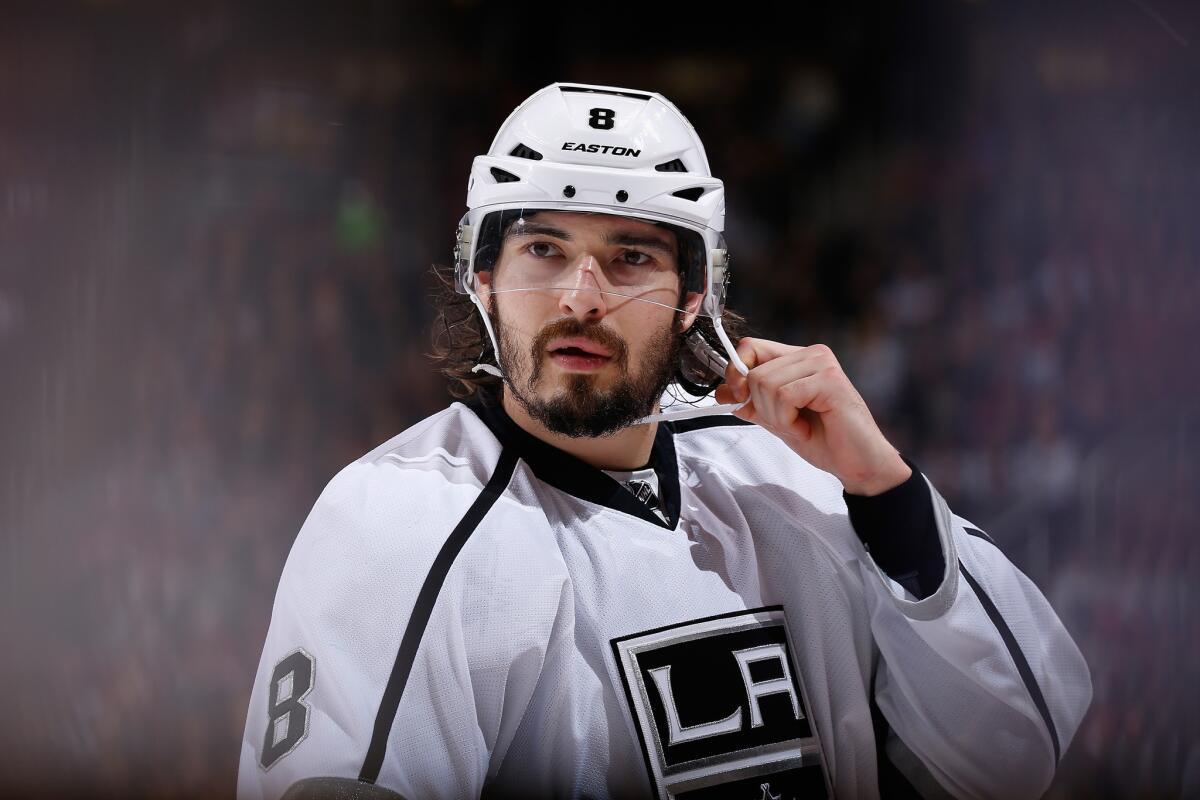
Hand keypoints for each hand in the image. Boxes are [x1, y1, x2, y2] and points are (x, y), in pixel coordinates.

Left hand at [714, 338, 910, 495]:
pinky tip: (806, 429)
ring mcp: (822, 364)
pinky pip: (784, 396)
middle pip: (754, 372)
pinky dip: (788, 421)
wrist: (857, 464)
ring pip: (766, 384)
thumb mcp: (777, 420)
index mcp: (798, 358)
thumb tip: (721, 392)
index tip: (737, 398)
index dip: (735, 372)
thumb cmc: (823, 440)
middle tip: (787, 424)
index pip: (751, 347)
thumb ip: (752, 403)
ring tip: (799, 427)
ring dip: (776, 417)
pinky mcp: (830, 380)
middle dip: (761, 407)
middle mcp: (811, 354)